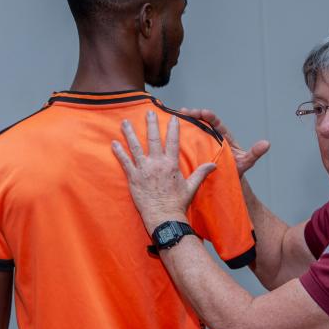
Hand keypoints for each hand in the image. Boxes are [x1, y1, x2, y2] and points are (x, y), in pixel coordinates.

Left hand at [112, 111, 216, 233]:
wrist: (164, 217)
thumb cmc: (178, 203)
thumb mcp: (191, 187)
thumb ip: (201, 173)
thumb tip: (214, 164)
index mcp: (171, 164)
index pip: (172, 141)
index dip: (173, 128)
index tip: (173, 117)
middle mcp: (157, 164)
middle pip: (153, 139)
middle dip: (151, 124)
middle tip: (149, 111)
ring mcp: (144, 170)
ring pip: (135, 147)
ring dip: (129, 133)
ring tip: (125, 122)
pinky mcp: (133, 178)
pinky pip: (125, 162)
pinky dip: (119, 152)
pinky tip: (114, 143)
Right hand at [179, 107, 269, 176]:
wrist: (227, 180)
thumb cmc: (237, 170)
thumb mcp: (246, 162)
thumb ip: (254, 153)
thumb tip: (266, 144)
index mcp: (224, 136)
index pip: (216, 123)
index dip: (210, 117)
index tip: (203, 112)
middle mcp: (213, 136)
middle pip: (202, 122)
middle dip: (194, 115)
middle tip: (184, 111)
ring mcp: (204, 142)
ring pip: (194, 128)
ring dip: (185, 121)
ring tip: (174, 116)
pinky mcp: (197, 149)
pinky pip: (189, 139)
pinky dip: (180, 133)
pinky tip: (169, 130)